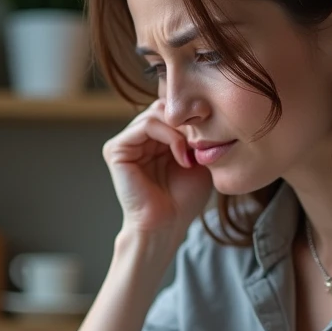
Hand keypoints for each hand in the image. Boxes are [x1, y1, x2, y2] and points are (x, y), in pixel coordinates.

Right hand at [103, 100, 213, 238]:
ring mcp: (125, 142)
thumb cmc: (183, 199)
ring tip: (191, 155)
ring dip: (181, 131)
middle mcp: (137, 137)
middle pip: (164, 105)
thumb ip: (195, 132)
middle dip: (187, 121)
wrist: (168, 225)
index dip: (193, 116)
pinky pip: (146, 125)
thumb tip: (199, 106)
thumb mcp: (197, 158)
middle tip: (203, 142)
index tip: (214, 133)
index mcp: (153, 138)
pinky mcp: (116, 149)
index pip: (172, 108)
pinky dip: (169, 136)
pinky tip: (182, 157)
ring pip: (157, 112)